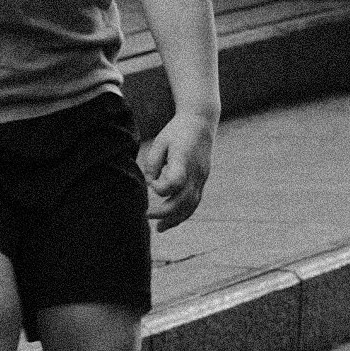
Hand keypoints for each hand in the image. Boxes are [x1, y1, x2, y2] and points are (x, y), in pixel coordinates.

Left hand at [139, 109, 214, 230]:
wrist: (201, 122)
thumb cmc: (176, 132)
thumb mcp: (159, 142)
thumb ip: (152, 164)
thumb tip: (150, 185)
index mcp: (184, 159)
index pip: (175, 182)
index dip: (160, 188)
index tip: (151, 182)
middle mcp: (196, 171)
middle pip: (183, 200)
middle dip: (165, 212)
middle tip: (146, 217)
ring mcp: (202, 177)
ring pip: (191, 205)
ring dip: (175, 219)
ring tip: (160, 228)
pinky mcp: (203, 179)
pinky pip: (195, 201)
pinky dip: (183, 213)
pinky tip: (172, 220)